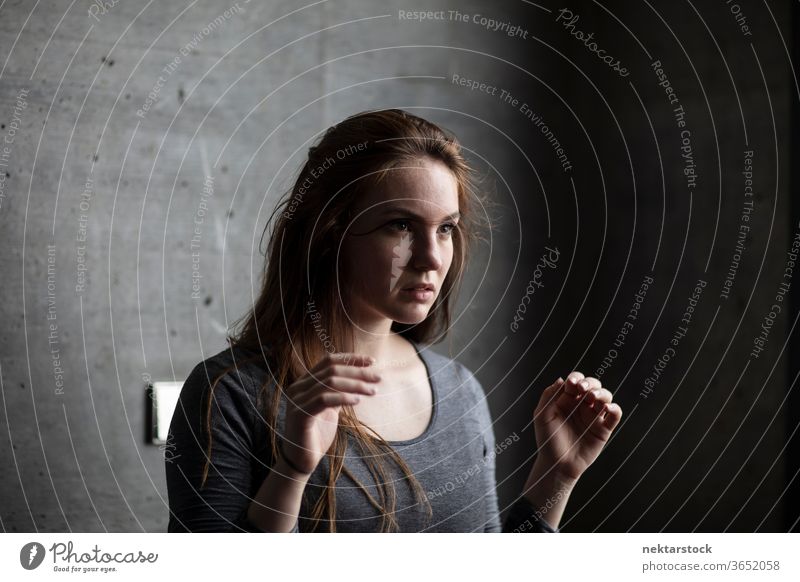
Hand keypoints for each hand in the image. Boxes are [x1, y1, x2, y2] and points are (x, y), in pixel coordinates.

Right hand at [281, 353, 379, 474]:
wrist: (302, 460)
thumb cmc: (317, 434)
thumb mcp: (330, 407)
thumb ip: (338, 391)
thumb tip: (358, 376)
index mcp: (304, 382)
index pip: (329, 361)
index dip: (351, 358)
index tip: (372, 361)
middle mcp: (298, 387)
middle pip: (332, 370)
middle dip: (358, 372)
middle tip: (378, 377)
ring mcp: (297, 400)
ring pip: (330, 382)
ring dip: (355, 384)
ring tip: (372, 391)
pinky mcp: (300, 414)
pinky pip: (324, 399)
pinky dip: (343, 397)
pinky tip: (357, 401)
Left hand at [532, 372, 622, 481]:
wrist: (557, 465)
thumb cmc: (547, 440)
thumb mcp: (541, 416)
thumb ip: (548, 396)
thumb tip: (561, 379)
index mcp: (566, 400)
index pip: (575, 381)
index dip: (576, 378)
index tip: (572, 383)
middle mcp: (581, 405)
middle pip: (593, 385)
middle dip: (590, 383)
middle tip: (583, 389)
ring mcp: (593, 416)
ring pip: (605, 396)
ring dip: (602, 393)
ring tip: (594, 398)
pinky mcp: (603, 429)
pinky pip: (615, 415)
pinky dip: (615, 408)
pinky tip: (608, 408)